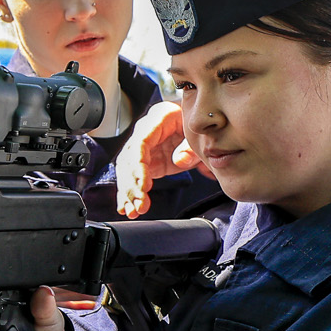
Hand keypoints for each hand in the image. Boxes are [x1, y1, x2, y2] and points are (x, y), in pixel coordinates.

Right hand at [116, 101, 199, 217]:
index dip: (138, 166)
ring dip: (128, 192)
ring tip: (132, 211)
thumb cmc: (200, 124)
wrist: (203, 122)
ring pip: (127, 171)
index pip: (140, 143)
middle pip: (129, 159)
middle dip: (131, 185)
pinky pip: (134, 178)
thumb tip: (179, 160)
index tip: (143, 186)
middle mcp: (146, 133)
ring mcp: (145, 149)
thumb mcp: (200, 134)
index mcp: (158, 119)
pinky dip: (132, 193)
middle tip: (138, 205)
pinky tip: (129, 207)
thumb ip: (190, 147)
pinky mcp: (148, 162)